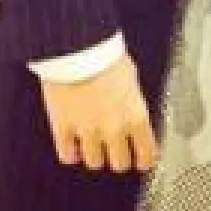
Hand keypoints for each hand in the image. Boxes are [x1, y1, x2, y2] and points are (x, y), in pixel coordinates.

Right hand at [38, 53, 157, 173]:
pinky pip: (67, 155)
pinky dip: (71, 153)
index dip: (144, 159)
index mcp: (135, 116)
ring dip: (95, 155)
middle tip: (116, 152)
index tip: (142, 160)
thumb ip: (131, 101)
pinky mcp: (63, 128)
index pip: (147, 154)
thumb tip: (130, 109)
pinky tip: (72, 147)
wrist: (77, 47)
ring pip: (95, 162)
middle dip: (119, 158)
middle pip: (120, 163)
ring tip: (92, 146)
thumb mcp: (130, 76)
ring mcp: (88, 131)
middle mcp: (114, 129)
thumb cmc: (105, 54)